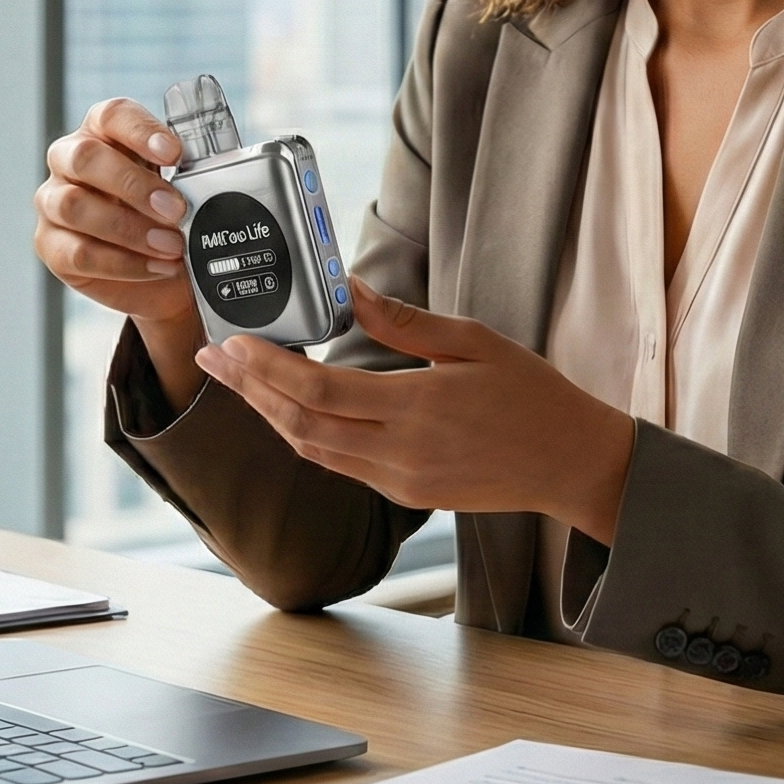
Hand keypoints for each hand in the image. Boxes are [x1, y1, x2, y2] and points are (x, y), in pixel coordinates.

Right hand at [35, 98, 204, 406]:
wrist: (163, 273)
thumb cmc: (172, 215)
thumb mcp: (186, 187)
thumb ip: (196, 172)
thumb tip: (226, 169)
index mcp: (103, 132)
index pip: (112, 115)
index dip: (141, 131)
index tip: (176, 154)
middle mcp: (69, 159)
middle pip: (85, 158)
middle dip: (134, 185)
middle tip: (177, 210)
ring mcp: (53, 202)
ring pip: (73, 206)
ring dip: (128, 228)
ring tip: (172, 245)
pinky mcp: (50, 245)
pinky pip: (77, 252)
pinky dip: (123, 263)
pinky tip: (157, 266)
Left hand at [194, 281, 636, 543]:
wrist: (570, 463)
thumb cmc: (531, 393)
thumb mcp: (474, 341)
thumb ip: (405, 321)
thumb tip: (351, 287)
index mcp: (418, 407)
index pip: (320, 390)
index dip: (268, 369)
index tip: (232, 343)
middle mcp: (400, 452)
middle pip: (301, 424)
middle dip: (251, 390)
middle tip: (214, 357)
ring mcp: (401, 481)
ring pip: (313, 451)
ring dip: (271, 415)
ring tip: (240, 381)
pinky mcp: (407, 496)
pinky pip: (340, 466)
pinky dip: (306, 436)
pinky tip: (290, 410)